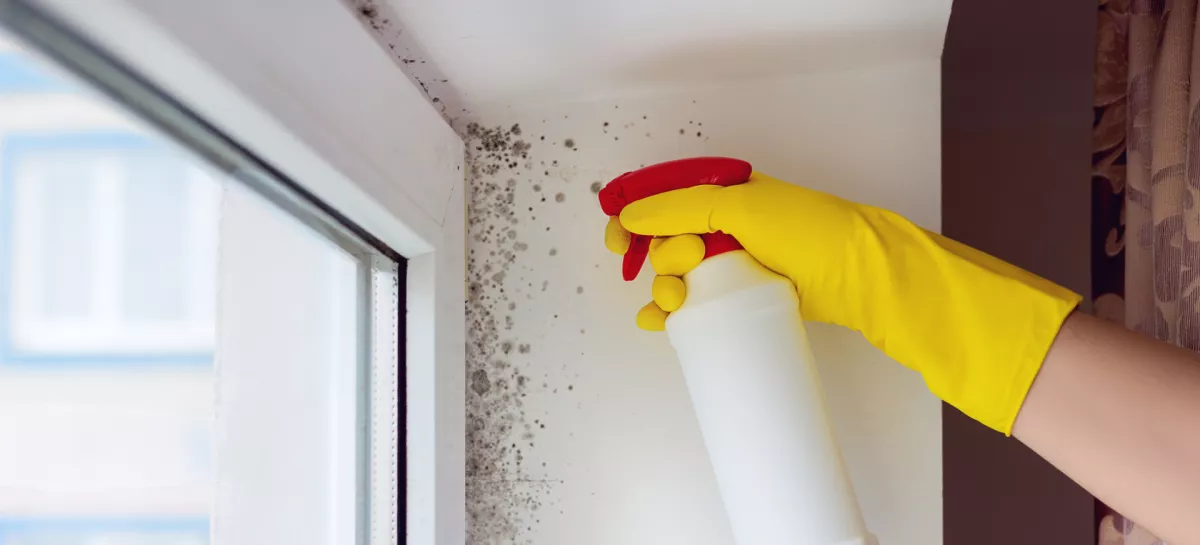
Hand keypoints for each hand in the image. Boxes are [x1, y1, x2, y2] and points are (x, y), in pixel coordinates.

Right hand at [605, 171, 1080, 433]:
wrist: (861, 276)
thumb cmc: (806, 232)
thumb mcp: (740, 209)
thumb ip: (681, 208)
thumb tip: (630, 214)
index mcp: (721, 192)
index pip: (662, 199)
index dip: (633, 218)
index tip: (619, 241)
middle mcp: (722, 224)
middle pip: (663, 241)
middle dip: (655, 259)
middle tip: (676, 270)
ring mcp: (732, 262)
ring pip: (676, 276)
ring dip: (663, 291)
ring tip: (675, 305)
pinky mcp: (743, 296)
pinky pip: (697, 303)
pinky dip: (673, 314)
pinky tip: (662, 324)